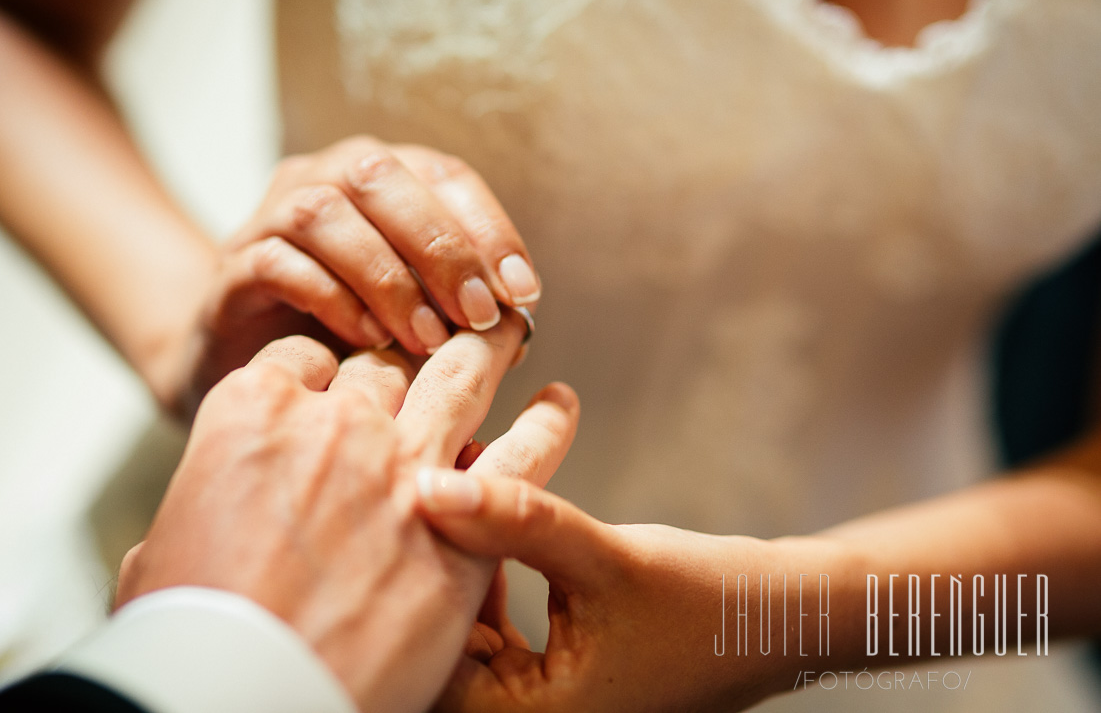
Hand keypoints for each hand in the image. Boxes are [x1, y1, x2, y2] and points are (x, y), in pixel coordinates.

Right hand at [116, 312, 573, 712]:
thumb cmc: (190, 636)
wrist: (244, 695)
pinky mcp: (466, 514)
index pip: (303, 357)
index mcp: (252, 412)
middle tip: (432, 343)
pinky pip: (525, 448)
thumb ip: (198, 511)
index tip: (341, 380)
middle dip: (405, 352)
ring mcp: (405, 460)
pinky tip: (559, 403)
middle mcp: (335, 419)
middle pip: (382, 361)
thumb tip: (202, 523)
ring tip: (506, 330)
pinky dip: (547, 421)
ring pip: (460, 373)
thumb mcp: (162, 554)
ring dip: (486, 348)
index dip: (325, 367)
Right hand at [151, 136, 539, 415]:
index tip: (523, 292)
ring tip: (427, 339)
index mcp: (381, 176)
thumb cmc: (346, 328)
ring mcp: (270, 216)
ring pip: (325, 215)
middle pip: (381, 179)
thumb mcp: (414, 313)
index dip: (490, 228)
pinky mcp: (234, 266)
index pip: (444, 175)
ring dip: (387, 278)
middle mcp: (323, 177)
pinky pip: (279, 263)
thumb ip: (459, 311)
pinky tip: (369, 339)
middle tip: (479, 315)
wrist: (248, 356)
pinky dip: (332, 299)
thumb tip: (518, 333)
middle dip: (441, 248)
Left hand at [419, 476, 845, 712]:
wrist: (779, 616)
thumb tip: (430, 486)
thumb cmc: (702, 600)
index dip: (403, 589)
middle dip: (428, 571)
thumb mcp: (604, 557)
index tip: (397, 512)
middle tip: (419, 493)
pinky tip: (485, 520)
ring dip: (458, 568)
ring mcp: (538, 701)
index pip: (423, 670)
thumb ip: (516, 523)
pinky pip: (492, 628)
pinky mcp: (548, 672)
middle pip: (437, 654)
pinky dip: (487, 578)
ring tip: (450, 491)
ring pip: (464, 635)